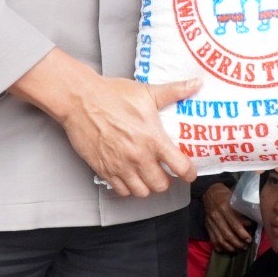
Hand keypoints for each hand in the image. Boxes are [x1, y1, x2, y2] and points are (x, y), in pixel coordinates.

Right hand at [13, 49, 196, 197]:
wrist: (81, 101)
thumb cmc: (112, 95)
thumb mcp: (147, 92)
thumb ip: (175, 91)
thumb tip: (196, 84)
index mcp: (153, 139)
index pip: (180, 167)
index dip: (189, 173)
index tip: (189, 171)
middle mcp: (138, 156)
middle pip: (161, 185)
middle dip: (166, 179)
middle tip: (164, 170)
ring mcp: (120, 166)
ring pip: (142, 192)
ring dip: (147, 185)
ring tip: (147, 175)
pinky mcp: (104, 170)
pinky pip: (121, 190)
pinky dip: (128, 187)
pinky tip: (130, 175)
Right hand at [201, 179, 253, 251]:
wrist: (210, 192)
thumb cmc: (226, 195)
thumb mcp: (235, 199)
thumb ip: (242, 211)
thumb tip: (250, 224)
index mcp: (225, 207)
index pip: (234, 224)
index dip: (242, 234)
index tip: (249, 239)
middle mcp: (217, 216)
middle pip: (227, 235)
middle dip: (238, 243)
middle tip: (246, 245)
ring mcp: (211, 223)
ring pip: (220, 240)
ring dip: (231, 247)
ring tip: (239, 249)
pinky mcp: (207, 227)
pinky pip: (213, 240)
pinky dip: (221, 247)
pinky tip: (228, 249)